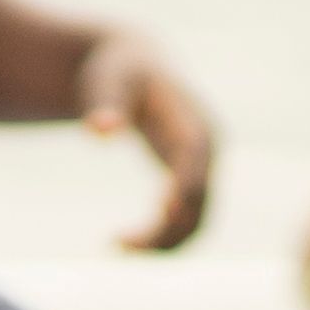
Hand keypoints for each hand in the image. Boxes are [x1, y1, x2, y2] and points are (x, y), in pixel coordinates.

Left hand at [76, 28, 214, 252]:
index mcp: (191, 117)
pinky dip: (162, 236)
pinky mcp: (191, 178)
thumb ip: (105, 103)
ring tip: (117, 246)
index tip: (163, 211)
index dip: (186, 182)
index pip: (196, 154)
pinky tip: (125, 240)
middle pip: (200, 197)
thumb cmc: (119, 70)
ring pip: (197, 218)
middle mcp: (207, 146)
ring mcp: (203, 166)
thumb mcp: (107, 80)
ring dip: (165, 241)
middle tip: (120, 244)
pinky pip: (186, 218)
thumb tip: (101, 131)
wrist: (136, 63)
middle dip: (168, 228)